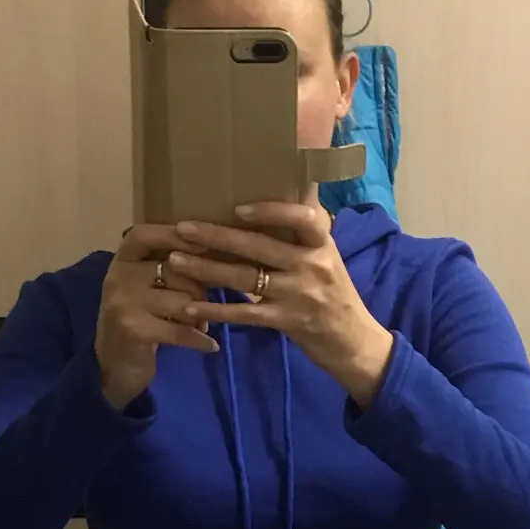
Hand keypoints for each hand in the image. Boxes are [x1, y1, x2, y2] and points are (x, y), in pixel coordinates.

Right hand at [95, 224, 217, 410]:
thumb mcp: (146, 287)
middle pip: (174, 269)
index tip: (203, 243)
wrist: (113, 366)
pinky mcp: (133, 329)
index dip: (172, 235)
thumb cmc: (138, 321)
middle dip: (198, 288)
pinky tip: (211, 345)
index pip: (143, 235)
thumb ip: (169, 269)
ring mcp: (123, 303)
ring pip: (182, 300)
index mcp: (121, 261)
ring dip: (200, 315)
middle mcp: (118, 277)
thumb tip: (215, 252)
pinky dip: (199, 339)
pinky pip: (179, 330)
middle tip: (206, 305)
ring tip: (202, 324)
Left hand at [168, 202, 394, 407]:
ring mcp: (299, 295)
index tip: (238, 208)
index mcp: (322, 244)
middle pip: (259, 247)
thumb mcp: (327, 257)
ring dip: (207, 269)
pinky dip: (216, 311)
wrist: (354, 342)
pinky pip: (245, 314)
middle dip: (217, 236)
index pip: (303, 218)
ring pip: (246, 278)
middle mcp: (312, 266)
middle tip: (182, 228)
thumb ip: (306, 231)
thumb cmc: (334, 293)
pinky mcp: (287, 322)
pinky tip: (190, 307)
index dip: (271, 211)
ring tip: (174, 260)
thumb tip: (288, 187)